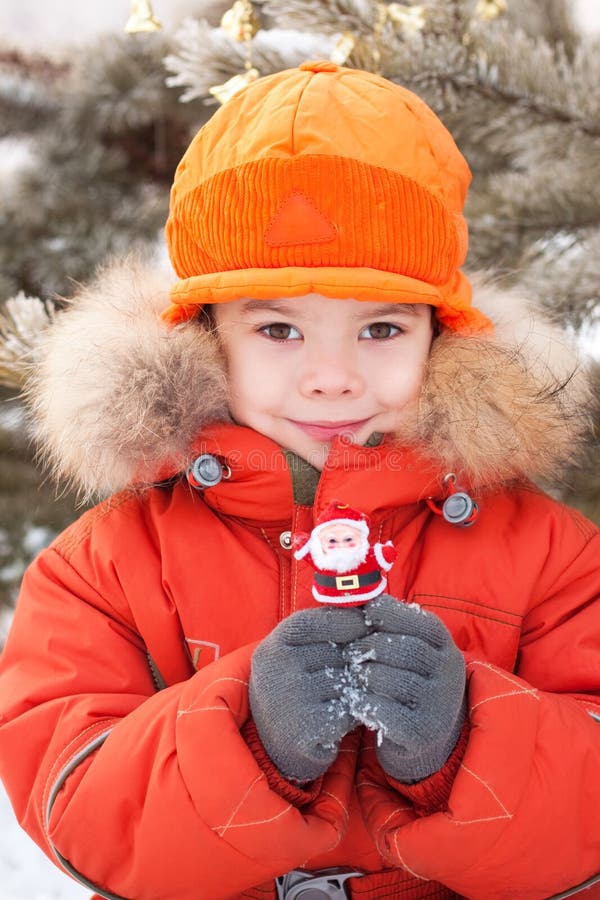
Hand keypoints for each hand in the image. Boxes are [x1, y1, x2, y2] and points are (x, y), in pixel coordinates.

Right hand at [249, 606, 368, 782]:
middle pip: (337, 652)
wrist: (279, 748)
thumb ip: (322, 630)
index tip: (366, 623)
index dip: (345, 620)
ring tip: (352, 694)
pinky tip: (349, 716)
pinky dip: (357, 712)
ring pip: (348, 680)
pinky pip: (350, 708)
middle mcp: (276, 671)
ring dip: (359, 687)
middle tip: (357, 670)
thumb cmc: (298, 690)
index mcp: (272, 648)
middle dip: (355, 659)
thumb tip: (368, 603)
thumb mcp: (297, 654)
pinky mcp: (306, 728)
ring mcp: (289, 700)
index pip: (315, 622)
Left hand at [347, 594, 465, 781]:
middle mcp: (449, 673)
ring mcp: (439, 705)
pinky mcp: (422, 733)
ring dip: (364, 676)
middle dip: (369, 646)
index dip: (387, 614)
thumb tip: (361, 598)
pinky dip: (363, 703)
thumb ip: (393, 626)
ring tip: (355, 677)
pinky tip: (357, 702)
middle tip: (350, 652)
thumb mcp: (409, 650)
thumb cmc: (408, 682)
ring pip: (390, 679)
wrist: (424, 739)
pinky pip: (384, 711)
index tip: (364, 615)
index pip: (418, 621)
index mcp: (446, 646)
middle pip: (402, 649)